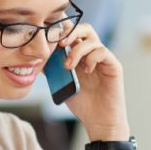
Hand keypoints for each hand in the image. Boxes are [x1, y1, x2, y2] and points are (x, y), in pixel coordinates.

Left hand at [59, 23, 129, 141]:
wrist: (98, 121)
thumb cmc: (82, 104)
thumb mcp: (61, 83)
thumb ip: (52, 69)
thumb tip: (37, 56)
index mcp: (81, 55)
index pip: (73, 33)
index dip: (62, 32)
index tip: (50, 40)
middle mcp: (93, 53)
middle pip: (85, 28)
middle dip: (71, 32)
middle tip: (60, 45)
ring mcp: (104, 59)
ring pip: (92, 39)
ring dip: (77, 50)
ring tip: (68, 66)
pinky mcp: (113, 66)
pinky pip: (102, 52)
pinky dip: (91, 58)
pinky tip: (86, 71)